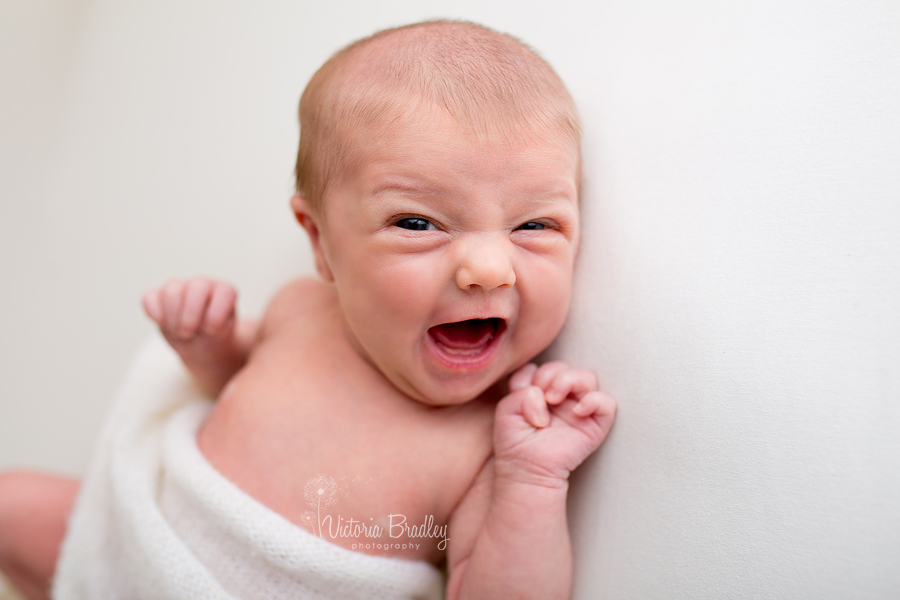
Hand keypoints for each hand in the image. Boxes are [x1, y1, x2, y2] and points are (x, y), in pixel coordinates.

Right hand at [142, 278, 236, 346]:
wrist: (199, 346)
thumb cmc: (212, 338)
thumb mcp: (220, 336)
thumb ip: (215, 324)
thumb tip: (201, 320)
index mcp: (224, 292)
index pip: (224, 292)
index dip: (215, 315)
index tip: (212, 331)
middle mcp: (203, 284)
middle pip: (196, 288)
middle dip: (191, 317)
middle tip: (189, 333)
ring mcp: (180, 286)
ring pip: (173, 290)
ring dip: (173, 318)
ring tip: (178, 332)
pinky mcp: (158, 295)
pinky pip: (150, 298)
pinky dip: (155, 314)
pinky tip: (163, 323)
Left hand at [493, 361, 616, 485]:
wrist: (526, 471)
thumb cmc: (515, 444)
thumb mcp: (507, 410)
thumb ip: (521, 393)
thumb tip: (547, 398)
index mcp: (539, 393)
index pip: (542, 367)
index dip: (532, 374)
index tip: (524, 391)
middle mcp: (561, 399)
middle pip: (565, 367)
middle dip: (550, 375)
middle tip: (542, 396)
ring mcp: (578, 410)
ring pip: (588, 378)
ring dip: (569, 381)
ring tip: (554, 400)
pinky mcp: (594, 426)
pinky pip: (607, 403)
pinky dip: (595, 401)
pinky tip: (577, 411)